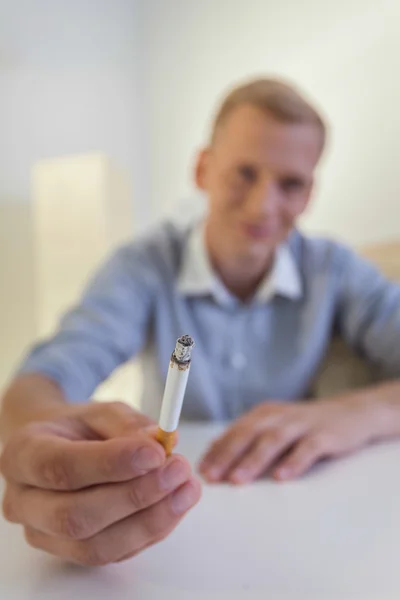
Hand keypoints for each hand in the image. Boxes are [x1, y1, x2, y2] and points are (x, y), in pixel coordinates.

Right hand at [1, 401, 200, 564]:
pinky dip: (151, 531)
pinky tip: (175, 504)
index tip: (156, 452)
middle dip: (135, 496)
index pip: (60, 466)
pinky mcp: (71, 553)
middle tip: (179, 469)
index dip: (110, 463)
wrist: (60, 449)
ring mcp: (44, 535)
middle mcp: (23, 502)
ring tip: (187, 488)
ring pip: (96, 546)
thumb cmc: (79, 429)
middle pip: (75, 516)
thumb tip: (158, 441)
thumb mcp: (101, 413)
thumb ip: (127, 424)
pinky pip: (114, 553)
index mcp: (23, 454)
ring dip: (150, 520)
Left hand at [199, 397, 378, 483]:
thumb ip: (248, 438)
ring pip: (274, 440)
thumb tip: (214, 454)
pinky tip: (282, 477)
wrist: (351, 413)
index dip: (216, 450)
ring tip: (238, 479)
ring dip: (254, 460)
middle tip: (212, 477)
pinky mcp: (325, 435)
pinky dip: (294, 461)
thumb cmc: (305, 426)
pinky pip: (307, 448)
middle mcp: (279, 416)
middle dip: (227, 455)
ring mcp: (302, 424)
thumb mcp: (274, 426)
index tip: (200, 471)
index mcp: (263, 415)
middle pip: (249, 434)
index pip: (234, 431)